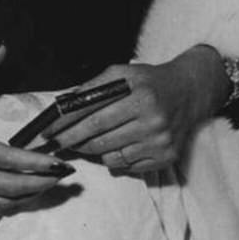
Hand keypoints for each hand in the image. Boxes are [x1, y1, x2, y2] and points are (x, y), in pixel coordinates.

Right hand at [0, 47, 73, 212]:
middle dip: (39, 184)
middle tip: (63, 178)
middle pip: (6, 186)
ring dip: (25, 198)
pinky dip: (2, 204)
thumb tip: (1, 50)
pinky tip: (19, 197)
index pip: (4, 158)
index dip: (33, 163)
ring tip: (48, 187)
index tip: (57, 163)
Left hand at [45, 47, 226, 174]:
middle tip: (58, 142)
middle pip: (100, 139)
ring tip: (88, 142)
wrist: (190, 92)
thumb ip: (94, 87)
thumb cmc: (150, 81)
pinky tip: (116, 146)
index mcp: (141, 95)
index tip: (48, 133)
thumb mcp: (124, 73)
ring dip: (93, 151)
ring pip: (111, 156)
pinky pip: (127, 166)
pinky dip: (115, 159)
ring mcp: (160, 141)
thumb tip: (63, 105)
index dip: (67, 127)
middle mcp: (153, 120)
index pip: (94, 116)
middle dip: (74, 142)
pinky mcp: (166, 157)